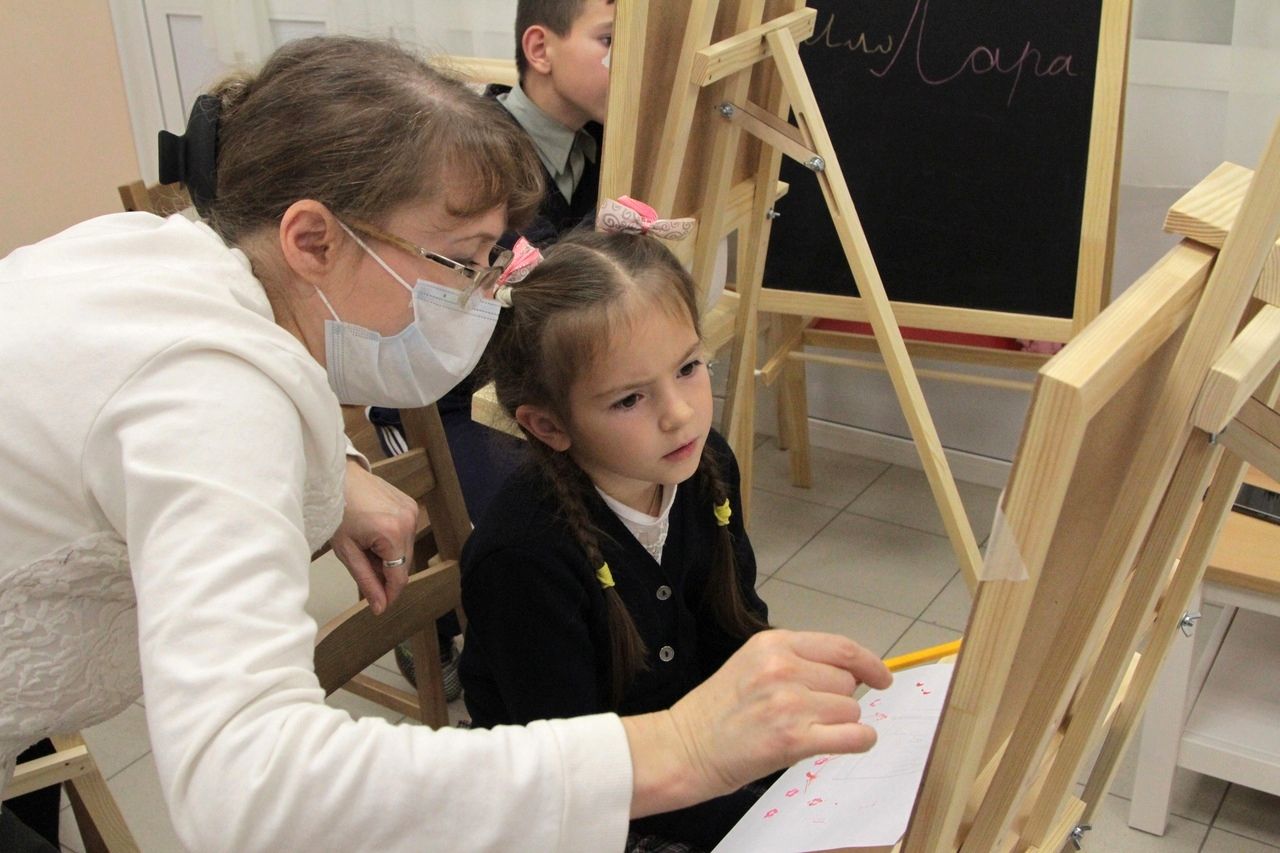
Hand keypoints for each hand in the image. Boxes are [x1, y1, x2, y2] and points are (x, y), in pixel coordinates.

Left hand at [330, 460, 418, 614]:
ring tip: (365, 546)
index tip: (379, 607)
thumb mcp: (347, 551)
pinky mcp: (411, 504)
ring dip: (389, 556)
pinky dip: (392, 541)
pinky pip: (406, 533)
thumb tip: (380, 606)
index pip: (399, 576)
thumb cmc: (336, 510)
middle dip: (386, 573)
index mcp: (393, 533)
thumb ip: (366, 580)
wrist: (337, 477)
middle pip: (404, 564)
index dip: (390, 594)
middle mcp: (409, 521)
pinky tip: (374, 533)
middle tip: (363, 566)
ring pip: (405, 550)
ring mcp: (412, 510)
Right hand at [623, 629, 891, 817]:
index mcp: (773, 644)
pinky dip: (859, 741)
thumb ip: (796, 661)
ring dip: (838, 722)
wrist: (684, 747)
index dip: (868, 662)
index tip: (882, 676)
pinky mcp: (793, 739)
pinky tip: (847, 742)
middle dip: (838, 698)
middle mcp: (783, 668)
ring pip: (850, 709)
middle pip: (847, 681)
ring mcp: (789, 704)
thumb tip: (851, 673)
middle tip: (808, 713)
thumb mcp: (751, 664)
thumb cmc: (716, 710)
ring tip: (805, 730)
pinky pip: (853, 736)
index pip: (840, 647)